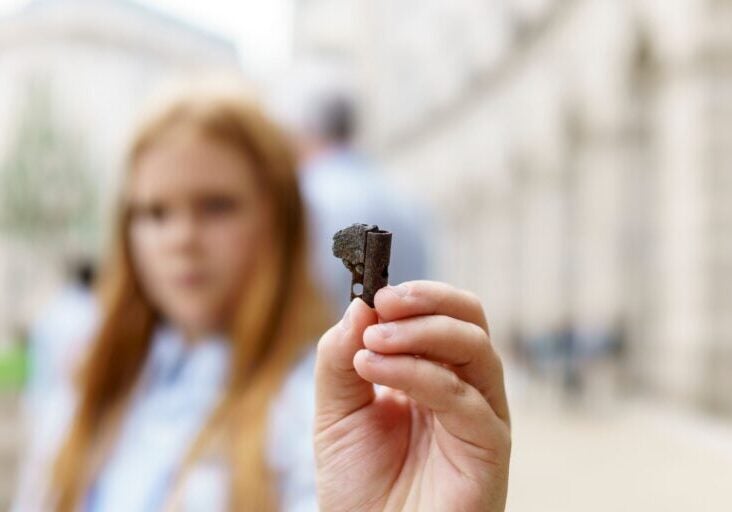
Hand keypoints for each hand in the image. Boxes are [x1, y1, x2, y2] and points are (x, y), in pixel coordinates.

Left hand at [314, 281, 510, 510]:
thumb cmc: (359, 486)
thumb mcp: (336, 412)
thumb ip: (340, 358)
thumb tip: (358, 305)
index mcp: (432, 374)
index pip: (440, 315)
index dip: (413, 296)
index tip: (374, 293)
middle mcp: (463, 388)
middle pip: (470, 319)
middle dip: (428, 300)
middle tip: (384, 303)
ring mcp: (479, 415)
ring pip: (475, 347)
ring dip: (422, 332)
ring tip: (373, 341)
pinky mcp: (490, 446)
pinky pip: (464, 397)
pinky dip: (421, 374)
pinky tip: (378, 370)